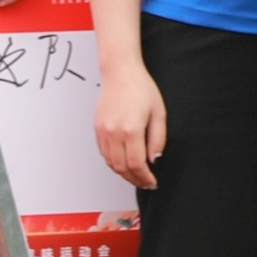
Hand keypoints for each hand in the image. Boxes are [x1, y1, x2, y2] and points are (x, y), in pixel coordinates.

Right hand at [95, 63, 165, 190]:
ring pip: (110, 162)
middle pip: (122, 167)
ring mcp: (103, 131)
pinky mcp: (97, 128)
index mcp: (131, 130)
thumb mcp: (159, 113)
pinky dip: (113, 162)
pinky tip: (123, 163)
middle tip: (145, 183)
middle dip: (134, 179)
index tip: (152, 182)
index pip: (137, 164)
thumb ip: (158, 139)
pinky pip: (103, 153)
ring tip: (136, 176)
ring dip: (123, 173)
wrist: (120, 72)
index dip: (145, 177)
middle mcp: (114, 133)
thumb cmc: (141, 88)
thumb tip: (154, 159)